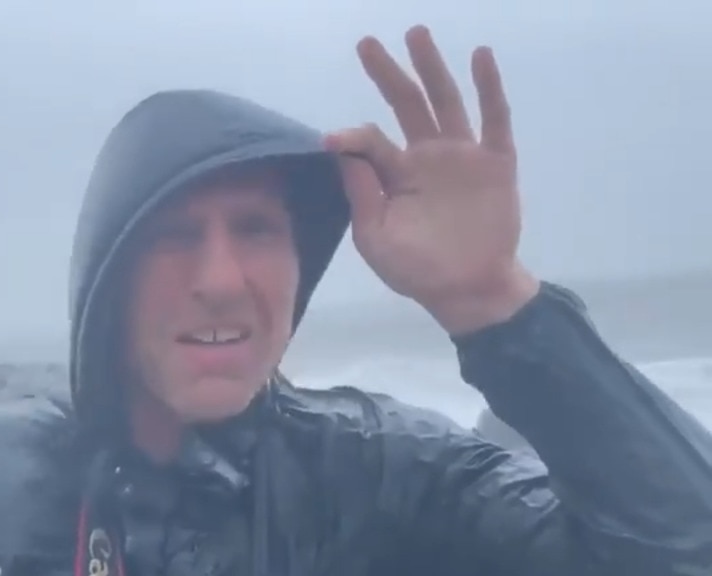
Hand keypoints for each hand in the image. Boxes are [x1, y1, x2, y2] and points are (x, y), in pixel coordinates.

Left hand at [326, 26, 538, 333]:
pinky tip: (480, 56)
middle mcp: (426, 157)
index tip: (330, 139)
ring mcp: (462, 157)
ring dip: (432, 67)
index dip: (352, 138)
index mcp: (395, 175)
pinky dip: (488, 88)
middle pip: (405, 104)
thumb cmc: (416, 269)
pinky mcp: (495, 163)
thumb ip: (361, 194)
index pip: (370, 143)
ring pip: (445, 101)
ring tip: (416, 34)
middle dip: (387, 73)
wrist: (468, 290)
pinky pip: (494, 119)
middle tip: (365, 43)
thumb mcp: (376, 238)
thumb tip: (340, 151)